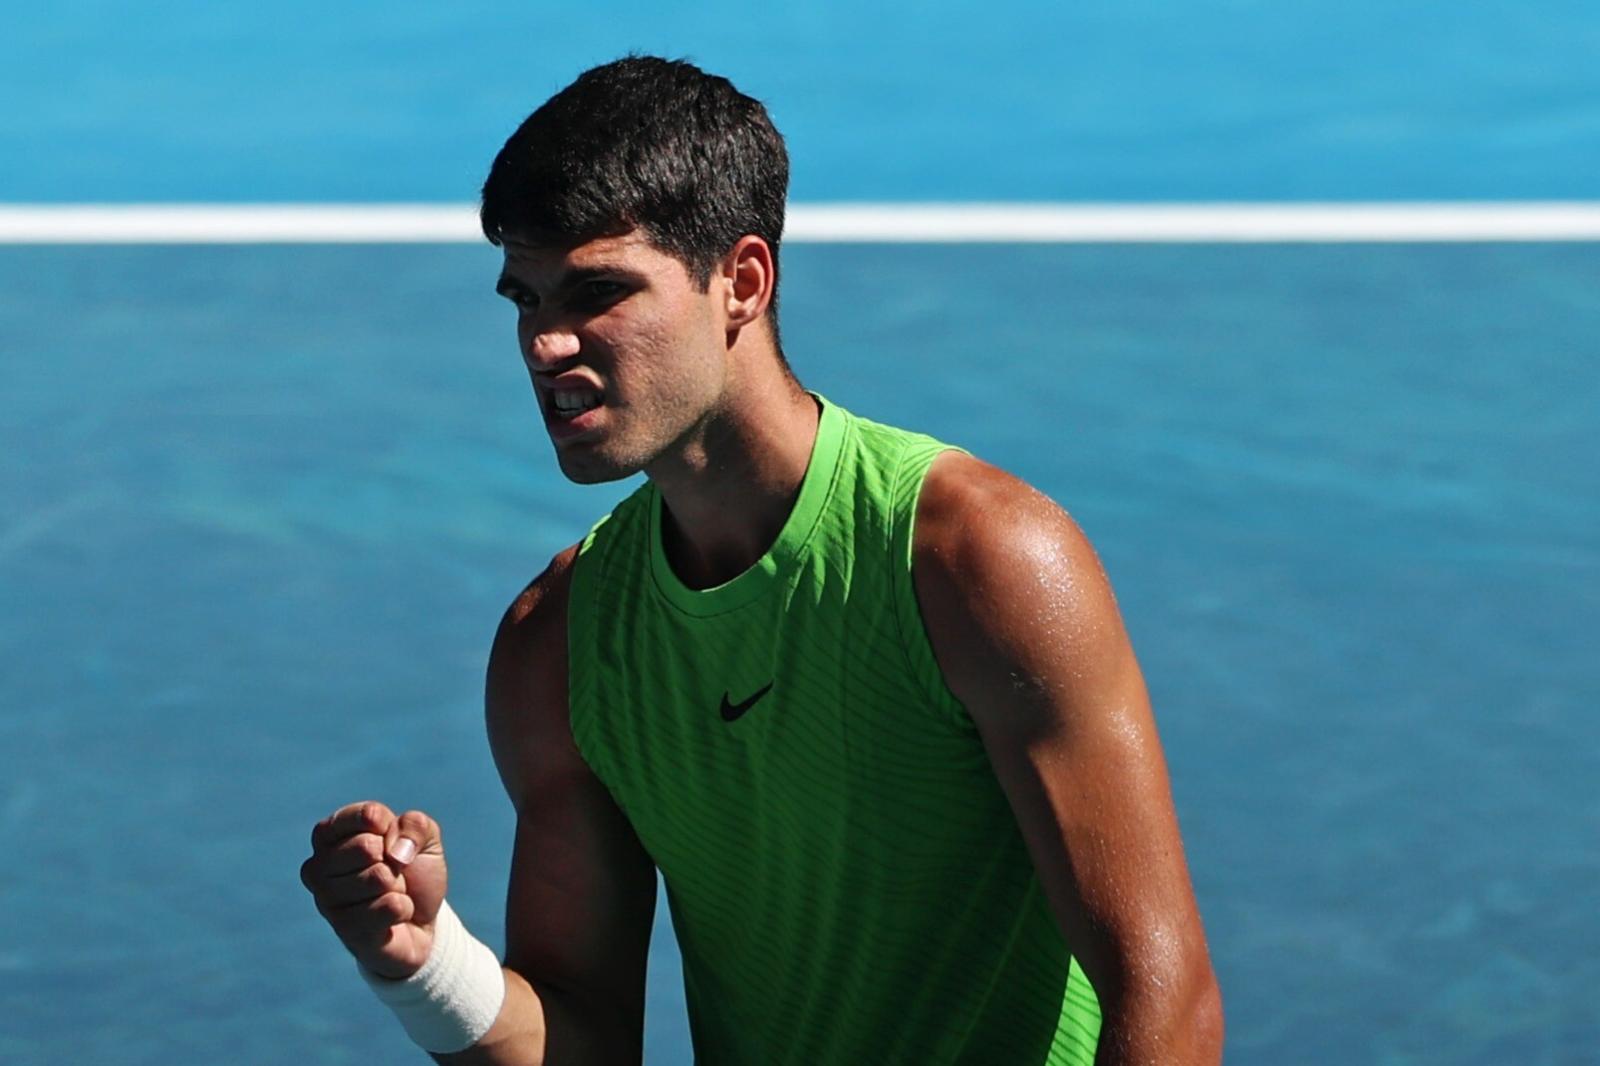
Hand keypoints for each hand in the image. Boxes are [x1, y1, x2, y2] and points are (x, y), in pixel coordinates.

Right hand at [301, 801, 447, 978]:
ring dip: (398, 886)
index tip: (390, 838)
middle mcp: (318, 865)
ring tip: (390, 894)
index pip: (365, 814)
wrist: (422, 922)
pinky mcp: (344, 929)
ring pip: (378, 878)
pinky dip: (403, 908)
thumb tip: (395, 850)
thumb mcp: (426, 838)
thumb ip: (415, 825)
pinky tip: (393, 917)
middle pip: (367, 847)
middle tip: (392, 873)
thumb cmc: (414, 873)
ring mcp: (326, 899)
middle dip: (394, 860)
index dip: (391, 827)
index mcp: (331, 834)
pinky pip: (388, 907)